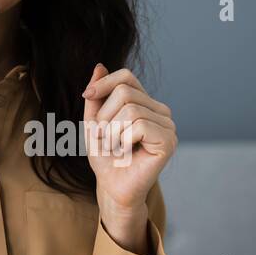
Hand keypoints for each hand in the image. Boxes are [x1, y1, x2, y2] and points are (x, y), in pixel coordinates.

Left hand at [82, 64, 176, 253]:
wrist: (113, 189)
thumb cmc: (106, 158)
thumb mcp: (95, 122)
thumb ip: (97, 95)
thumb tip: (99, 64)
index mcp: (146, 104)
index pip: (126, 77)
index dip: (104, 83)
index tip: (86, 97)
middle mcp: (161, 112)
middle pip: (125, 92)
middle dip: (104, 117)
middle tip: (106, 139)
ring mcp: (168, 126)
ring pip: (130, 109)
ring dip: (111, 132)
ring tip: (116, 149)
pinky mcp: (168, 141)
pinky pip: (139, 125)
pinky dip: (123, 140)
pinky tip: (126, 154)